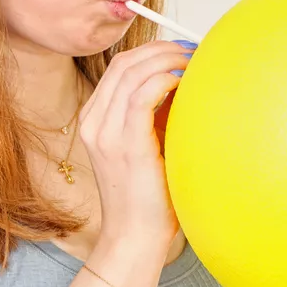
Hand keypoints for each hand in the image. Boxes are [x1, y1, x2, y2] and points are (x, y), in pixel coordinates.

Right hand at [79, 39, 193, 250]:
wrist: (134, 237)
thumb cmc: (147, 198)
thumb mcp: (146, 147)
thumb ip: (155, 116)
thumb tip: (185, 82)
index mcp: (94, 120)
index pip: (119, 68)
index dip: (151, 52)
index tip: (181, 51)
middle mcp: (93, 122)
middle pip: (124, 63)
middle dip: (162, 49)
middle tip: (193, 51)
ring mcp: (104, 132)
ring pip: (131, 72)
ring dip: (167, 60)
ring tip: (194, 64)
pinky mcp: (124, 144)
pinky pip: (142, 95)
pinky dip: (165, 80)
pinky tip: (185, 84)